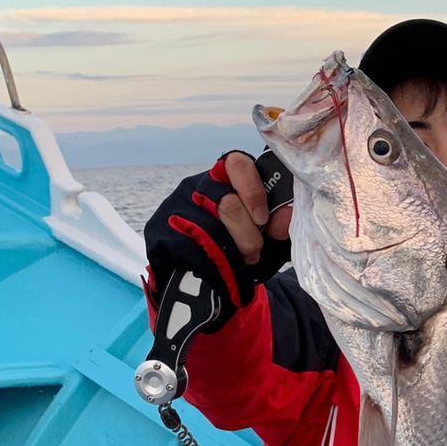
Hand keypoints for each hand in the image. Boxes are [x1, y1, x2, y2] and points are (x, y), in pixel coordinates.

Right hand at [144, 151, 291, 330]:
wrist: (202, 281)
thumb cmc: (240, 250)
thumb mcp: (266, 236)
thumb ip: (280, 225)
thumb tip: (286, 217)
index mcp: (225, 179)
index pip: (238, 164)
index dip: (254, 190)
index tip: (263, 219)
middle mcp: (197, 187)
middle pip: (228, 203)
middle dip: (248, 234)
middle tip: (254, 251)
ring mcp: (176, 208)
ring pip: (211, 227)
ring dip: (233, 252)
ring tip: (241, 261)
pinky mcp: (160, 231)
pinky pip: (190, 248)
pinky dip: (213, 263)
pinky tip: (220, 268)